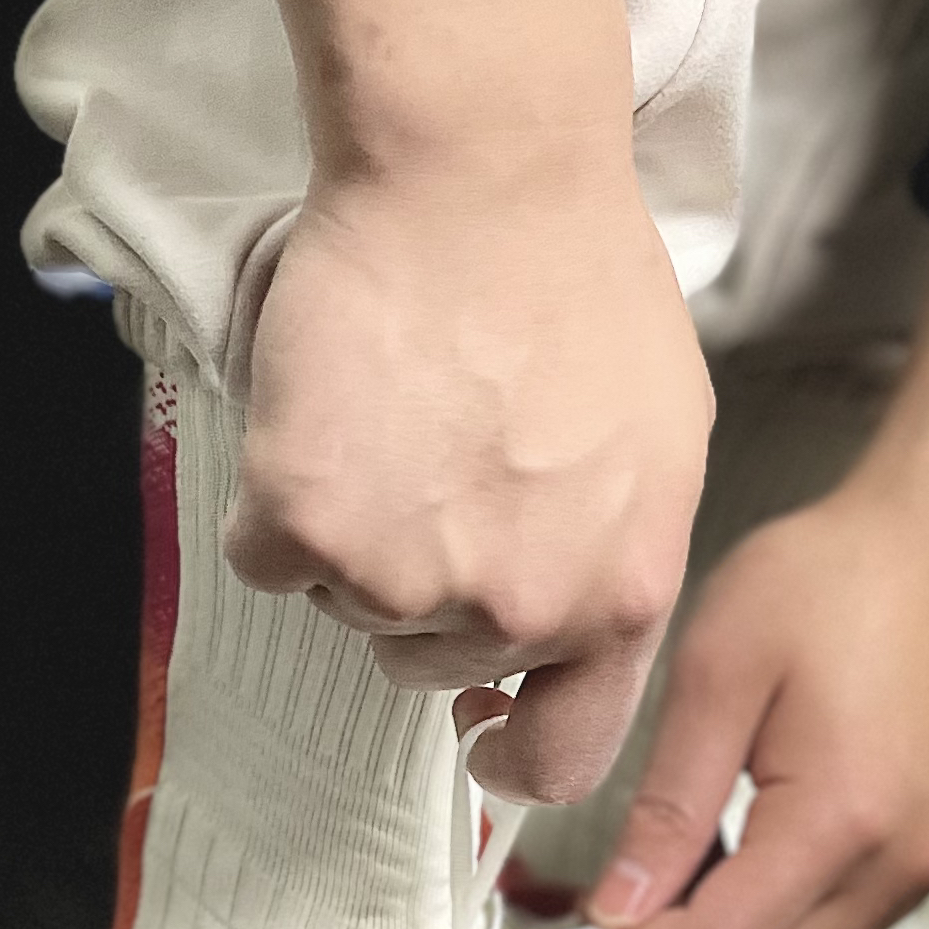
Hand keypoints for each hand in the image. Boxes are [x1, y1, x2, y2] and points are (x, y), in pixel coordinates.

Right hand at [222, 0, 711, 804]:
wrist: (484, 172)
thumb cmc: (580, 279)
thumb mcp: (660, 445)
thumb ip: (613, 557)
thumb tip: (566, 623)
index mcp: (620, 600)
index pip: (564, 756)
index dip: (511, 754)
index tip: (482, 734)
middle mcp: (518, 612)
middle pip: (433, 662)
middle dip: (426, 586)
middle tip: (434, 464)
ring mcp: (408, 579)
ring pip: (348, 605)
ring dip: (352, 534)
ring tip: (390, 418)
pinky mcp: (309, 527)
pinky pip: (268, 557)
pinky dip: (277, 496)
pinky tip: (324, 413)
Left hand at [585, 490, 928, 928]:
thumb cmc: (830, 580)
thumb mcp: (715, 678)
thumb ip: (666, 807)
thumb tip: (619, 906)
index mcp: (841, 818)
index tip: (595, 917)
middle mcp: (902, 860)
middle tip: (637, 882)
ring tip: (700, 851)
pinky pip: (849, 925)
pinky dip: (791, 911)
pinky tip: (759, 839)